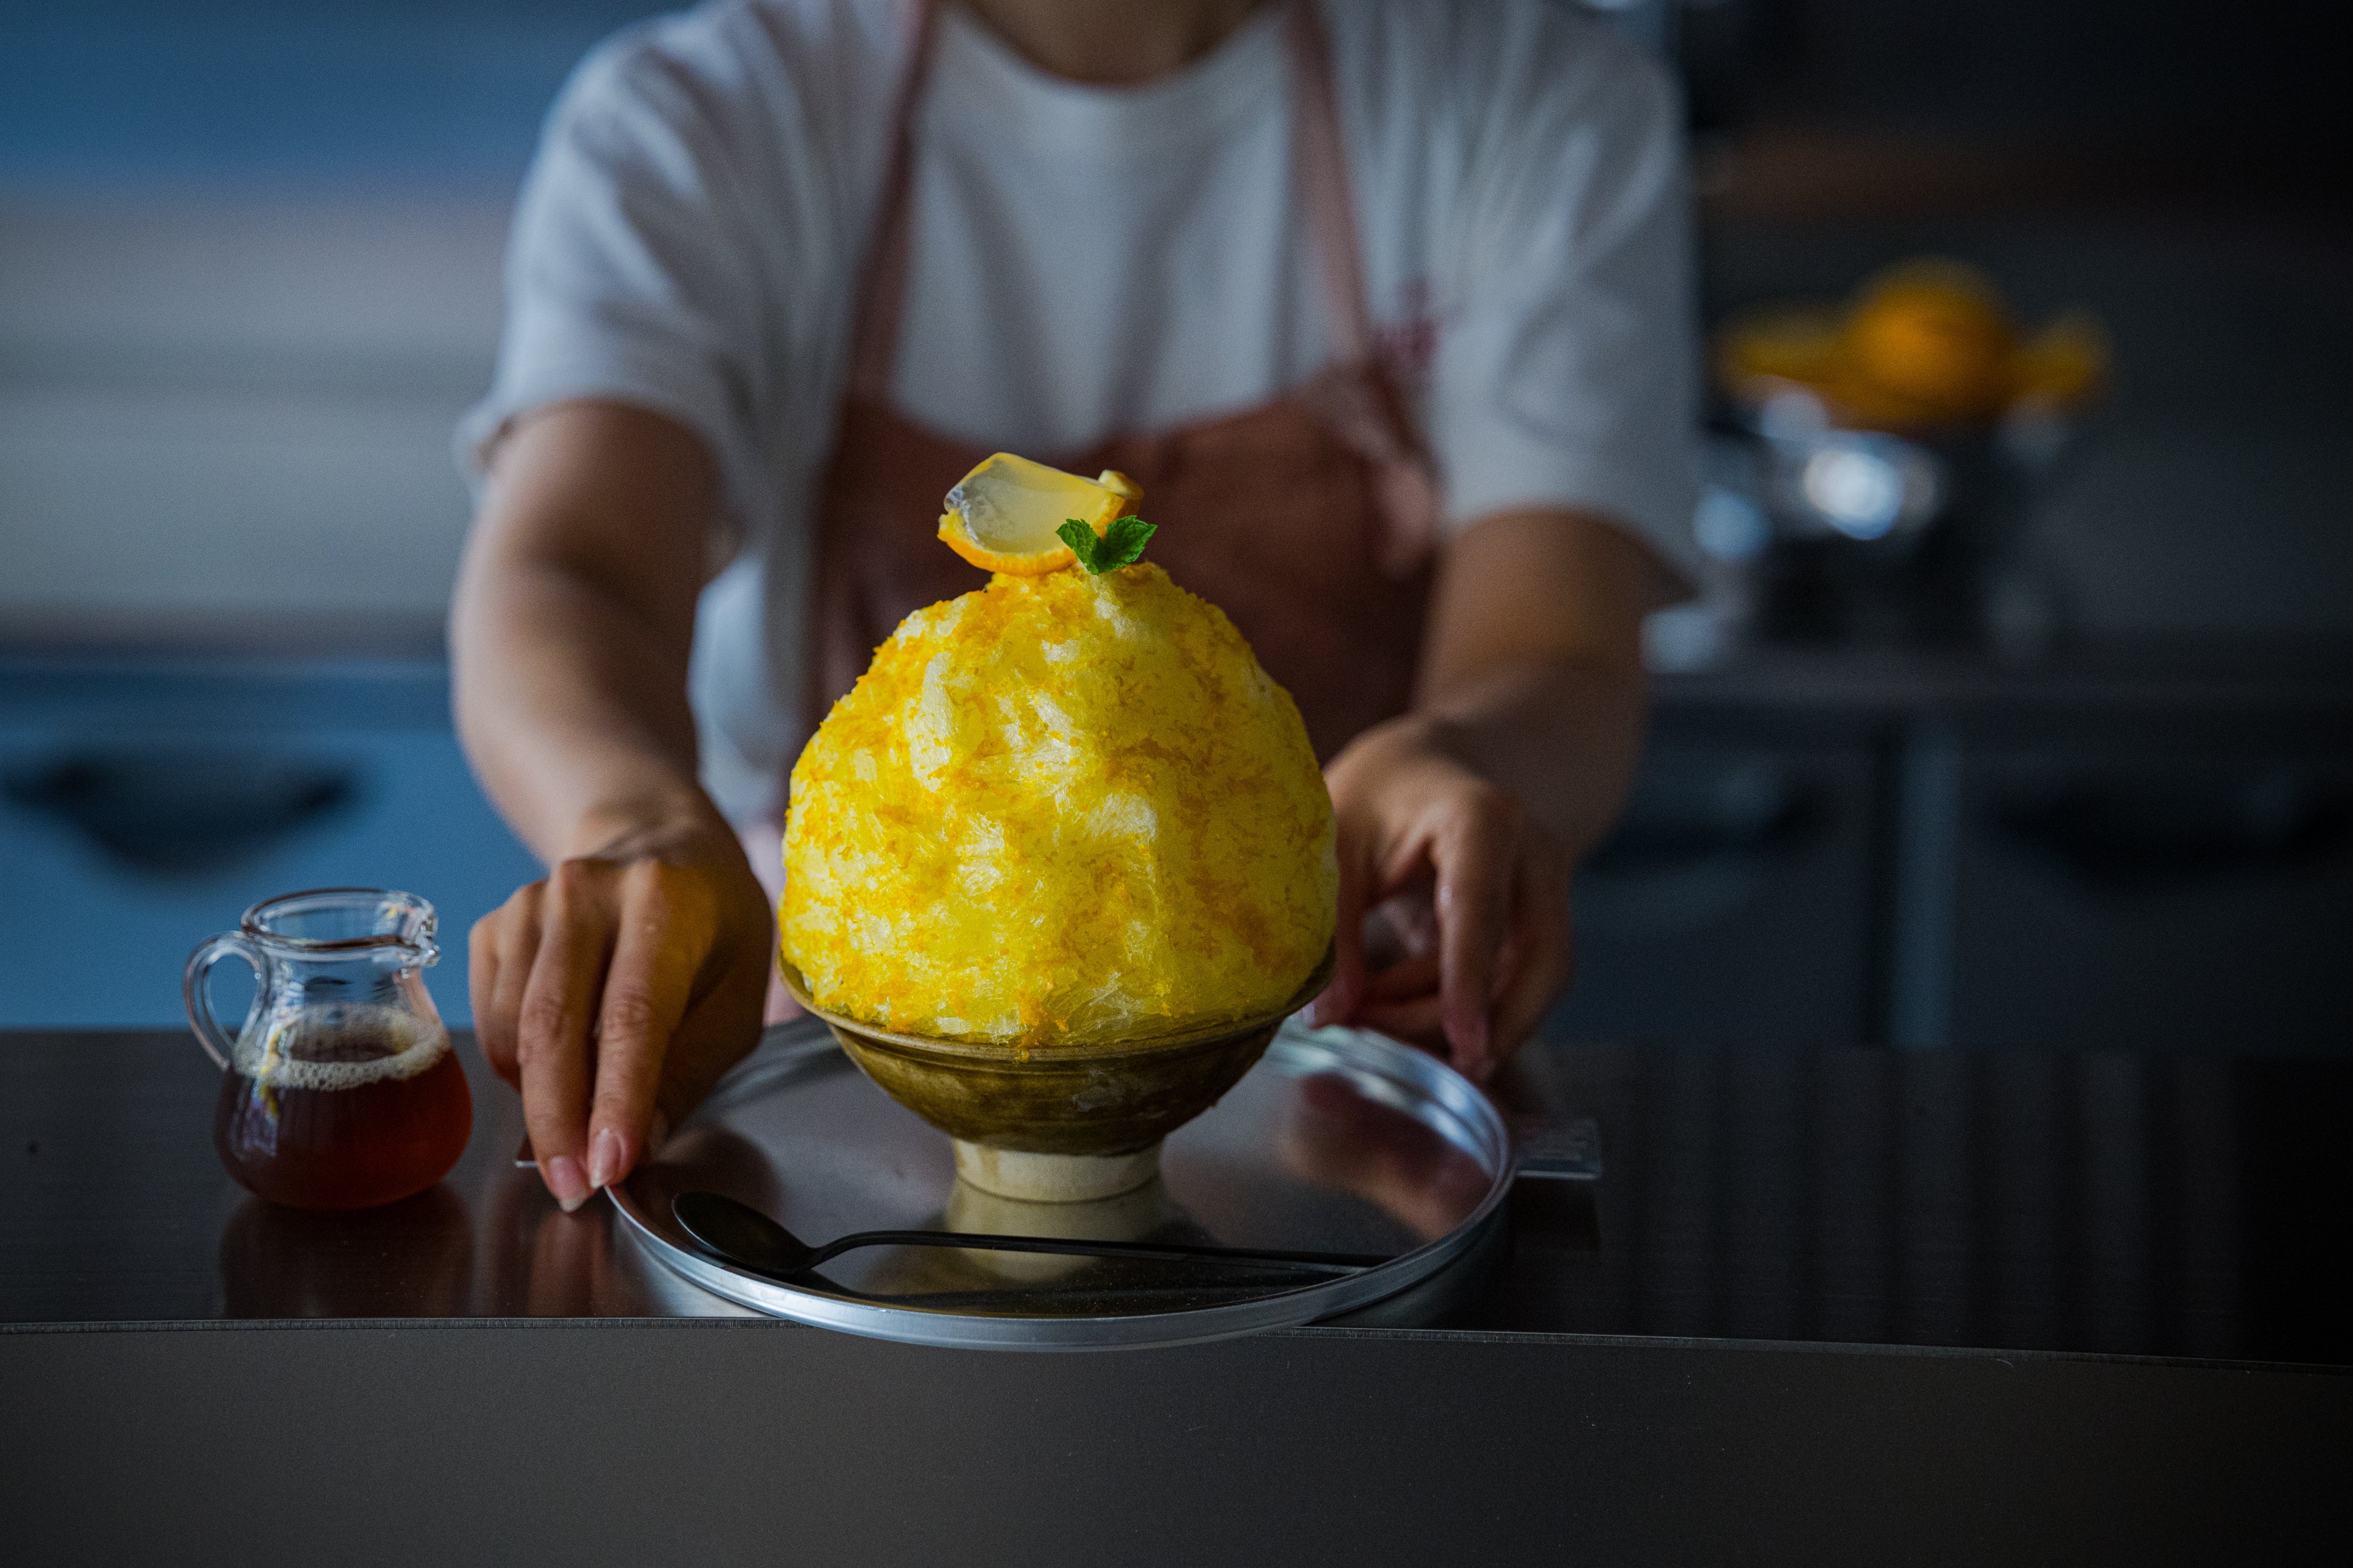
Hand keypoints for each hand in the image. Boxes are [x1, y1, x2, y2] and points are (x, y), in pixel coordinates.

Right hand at [469, 808, 772, 1209]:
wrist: (657, 844)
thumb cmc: (713, 929)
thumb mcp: (737, 997)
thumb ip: (690, 1070)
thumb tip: (638, 1146)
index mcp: (663, 901)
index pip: (632, 1015)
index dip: (617, 1098)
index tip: (610, 1166)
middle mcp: (586, 891)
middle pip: (553, 1026)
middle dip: (559, 1121)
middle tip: (572, 1189)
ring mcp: (529, 903)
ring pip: (513, 1030)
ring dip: (539, 1101)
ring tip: (576, 1138)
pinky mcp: (494, 923)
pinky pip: (490, 1018)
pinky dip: (517, 1067)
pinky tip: (558, 1075)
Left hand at [1317, 719, 1573, 1081]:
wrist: (1430, 766)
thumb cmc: (1378, 793)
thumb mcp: (1336, 842)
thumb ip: (1332, 929)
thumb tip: (1327, 1018)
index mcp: (1481, 819)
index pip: (1482, 909)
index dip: (1471, 979)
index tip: (1463, 1041)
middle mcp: (1533, 855)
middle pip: (1533, 963)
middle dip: (1464, 1020)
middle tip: (1375, 1036)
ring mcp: (1546, 892)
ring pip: (1528, 985)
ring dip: (1453, 1019)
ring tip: (1372, 1018)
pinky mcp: (1536, 924)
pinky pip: (1512, 985)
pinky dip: (1456, 1007)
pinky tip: (1394, 1005)